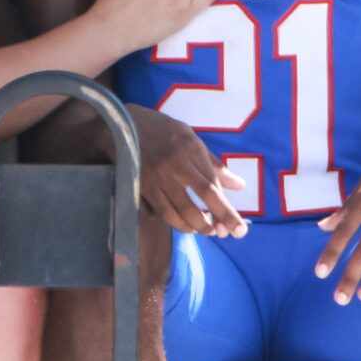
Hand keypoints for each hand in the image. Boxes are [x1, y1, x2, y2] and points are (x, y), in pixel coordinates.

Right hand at [129, 106, 247, 237]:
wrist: (121, 126)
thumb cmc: (162, 131)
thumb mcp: (190, 138)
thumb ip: (214, 164)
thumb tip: (239, 186)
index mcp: (190, 147)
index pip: (213, 182)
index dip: (225, 205)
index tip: (237, 224)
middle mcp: (176, 163)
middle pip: (203, 194)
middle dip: (220, 218)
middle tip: (231, 233)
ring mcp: (159, 177)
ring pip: (182, 208)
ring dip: (199, 225)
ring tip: (210, 232)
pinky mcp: (145, 188)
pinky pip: (164, 212)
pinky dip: (179, 224)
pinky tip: (189, 227)